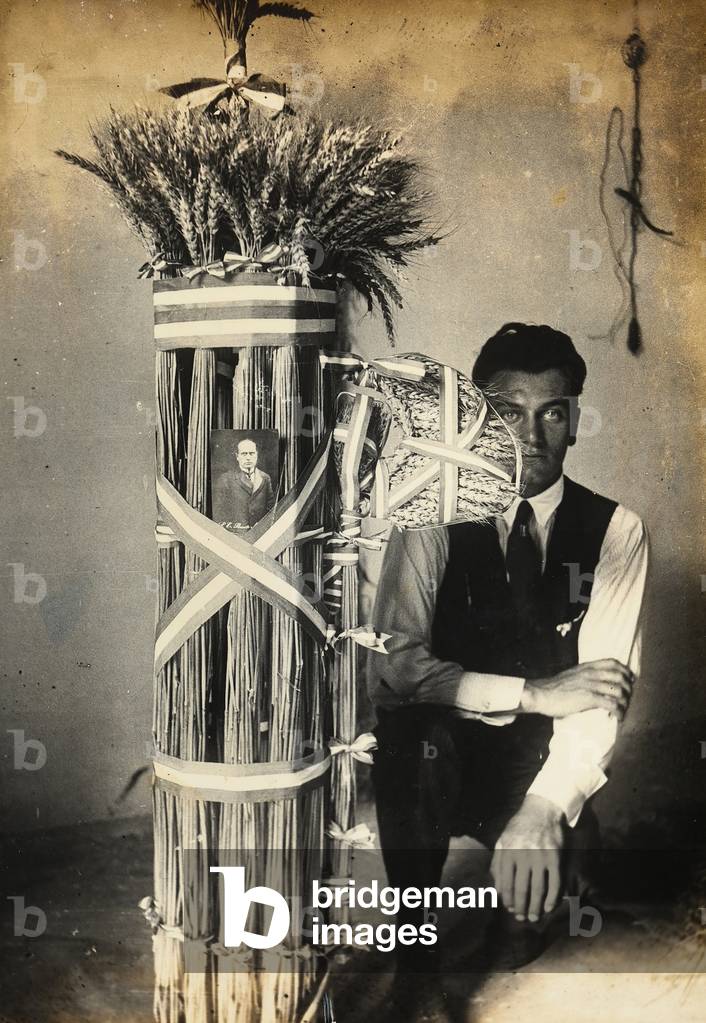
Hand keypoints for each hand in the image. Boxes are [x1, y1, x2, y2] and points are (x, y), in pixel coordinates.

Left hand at [490, 794, 563, 922]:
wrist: (542, 809)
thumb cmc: (519, 827)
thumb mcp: (503, 840)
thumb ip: (498, 863)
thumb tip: (497, 889)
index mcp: (508, 851)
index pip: (506, 883)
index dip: (507, 899)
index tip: (509, 908)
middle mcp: (523, 855)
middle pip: (521, 889)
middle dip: (520, 907)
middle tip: (520, 918)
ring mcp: (541, 857)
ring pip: (538, 889)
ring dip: (536, 907)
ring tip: (534, 917)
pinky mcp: (555, 858)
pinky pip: (555, 883)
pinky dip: (553, 898)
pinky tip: (550, 907)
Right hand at [520, 659, 632, 718]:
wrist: (541, 694)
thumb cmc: (553, 687)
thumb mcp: (571, 675)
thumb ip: (584, 675)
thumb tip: (594, 682)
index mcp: (587, 666)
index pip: (612, 662)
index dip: (625, 670)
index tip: (629, 679)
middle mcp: (591, 673)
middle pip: (619, 676)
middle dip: (628, 687)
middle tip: (628, 697)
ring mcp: (591, 685)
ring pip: (618, 690)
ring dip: (625, 701)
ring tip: (624, 709)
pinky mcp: (589, 698)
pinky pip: (611, 704)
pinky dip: (619, 711)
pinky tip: (619, 716)